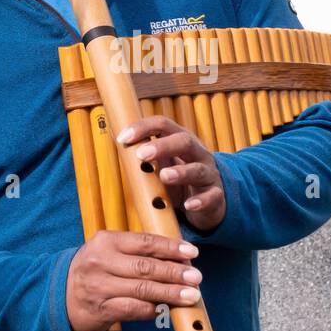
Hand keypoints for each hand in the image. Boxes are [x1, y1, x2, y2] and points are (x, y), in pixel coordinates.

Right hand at [67, 230, 202, 330]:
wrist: (60, 296)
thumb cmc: (95, 270)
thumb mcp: (109, 252)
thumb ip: (137, 252)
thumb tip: (178, 257)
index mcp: (106, 241)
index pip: (144, 242)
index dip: (171, 248)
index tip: (192, 252)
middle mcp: (100, 262)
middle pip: (145, 266)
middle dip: (175, 272)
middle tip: (197, 277)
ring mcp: (98, 286)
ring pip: (142, 289)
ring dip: (170, 293)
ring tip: (191, 296)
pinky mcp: (99, 309)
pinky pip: (132, 310)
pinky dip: (152, 310)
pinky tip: (166, 310)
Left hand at [117, 116, 226, 232]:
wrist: (210, 200)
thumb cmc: (180, 179)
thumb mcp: (163, 162)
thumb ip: (144, 151)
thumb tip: (114, 135)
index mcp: (181, 140)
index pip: (163, 125)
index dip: (143, 127)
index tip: (123, 137)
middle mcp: (197, 153)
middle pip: (184, 141)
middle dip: (163, 146)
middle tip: (141, 154)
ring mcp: (208, 174)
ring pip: (198, 169)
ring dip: (181, 172)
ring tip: (164, 176)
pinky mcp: (215, 196)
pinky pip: (211, 197)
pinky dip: (200, 201)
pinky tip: (189, 205)